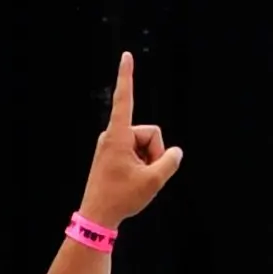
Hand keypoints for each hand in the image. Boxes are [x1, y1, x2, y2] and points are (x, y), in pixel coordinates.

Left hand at [78, 54, 184, 229]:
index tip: (125, 55)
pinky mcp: (113, 153)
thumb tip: (175, 152)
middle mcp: (112, 135)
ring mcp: (112, 144)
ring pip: (145, 144)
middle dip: (154, 152)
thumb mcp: (154, 180)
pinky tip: (132, 181)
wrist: (96, 218)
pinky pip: (137, 152)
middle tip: (144, 176)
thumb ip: (171, 161)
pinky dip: (141, 165)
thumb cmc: (121, 198)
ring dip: (148, 161)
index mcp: (118, 135)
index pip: (125, 99)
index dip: (127, 76)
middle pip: (149, 132)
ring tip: (136, 181)